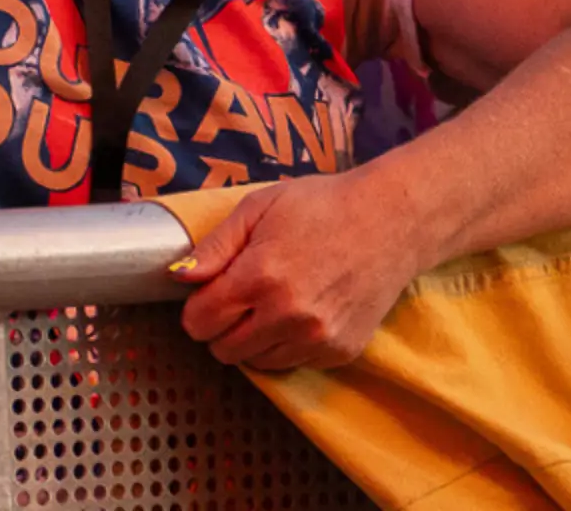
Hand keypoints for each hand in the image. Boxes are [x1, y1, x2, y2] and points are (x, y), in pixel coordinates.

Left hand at [172, 171, 424, 370]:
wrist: (391, 221)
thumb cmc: (321, 206)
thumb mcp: (258, 208)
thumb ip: (215, 247)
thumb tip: (179, 278)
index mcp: (260, 277)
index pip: (200, 322)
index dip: (195, 309)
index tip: (206, 295)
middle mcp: (288, 315)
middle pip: (224, 350)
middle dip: (220, 327)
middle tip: (238, 299)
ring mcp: (318, 339)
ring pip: (257, 363)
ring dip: (252, 340)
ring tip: (270, 304)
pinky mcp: (341, 352)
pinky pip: (293, 363)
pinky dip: (286, 346)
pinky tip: (299, 313)